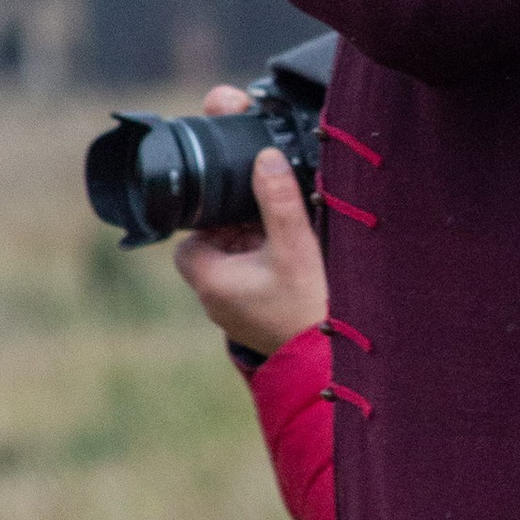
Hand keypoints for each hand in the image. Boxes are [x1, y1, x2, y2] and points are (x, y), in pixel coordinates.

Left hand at [171, 91, 329, 357]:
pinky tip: (291, 269)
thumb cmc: (308, 308)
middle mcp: (214, 302)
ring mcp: (233, 317)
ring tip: (283, 246)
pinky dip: (263, 273)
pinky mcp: (253, 323)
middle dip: (237, 233)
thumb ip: (279, 200)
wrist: (330, 362)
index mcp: (211, 281)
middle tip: (267, 225)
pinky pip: (247, 288)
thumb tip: (266, 158)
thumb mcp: (295, 245)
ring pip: (230, 270)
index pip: (189, 241)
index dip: (211, 221)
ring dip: (252, 252)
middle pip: (210, 253)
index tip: (242, 212)